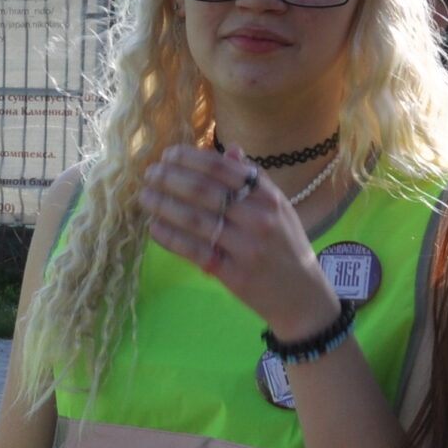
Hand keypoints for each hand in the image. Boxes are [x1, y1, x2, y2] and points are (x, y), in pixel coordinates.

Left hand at [139, 144, 341, 337]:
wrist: (303, 296)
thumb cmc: (286, 248)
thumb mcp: (280, 209)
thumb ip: (255, 181)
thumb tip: (230, 151)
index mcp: (269, 197)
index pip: (223, 169)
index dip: (191, 159)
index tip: (168, 154)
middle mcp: (259, 218)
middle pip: (206, 191)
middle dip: (171, 179)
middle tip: (149, 174)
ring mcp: (247, 247)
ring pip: (196, 220)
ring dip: (164, 205)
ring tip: (144, 197)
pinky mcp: (235, 274)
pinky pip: (195, 251)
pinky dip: (171, 238)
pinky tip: (153, 228)